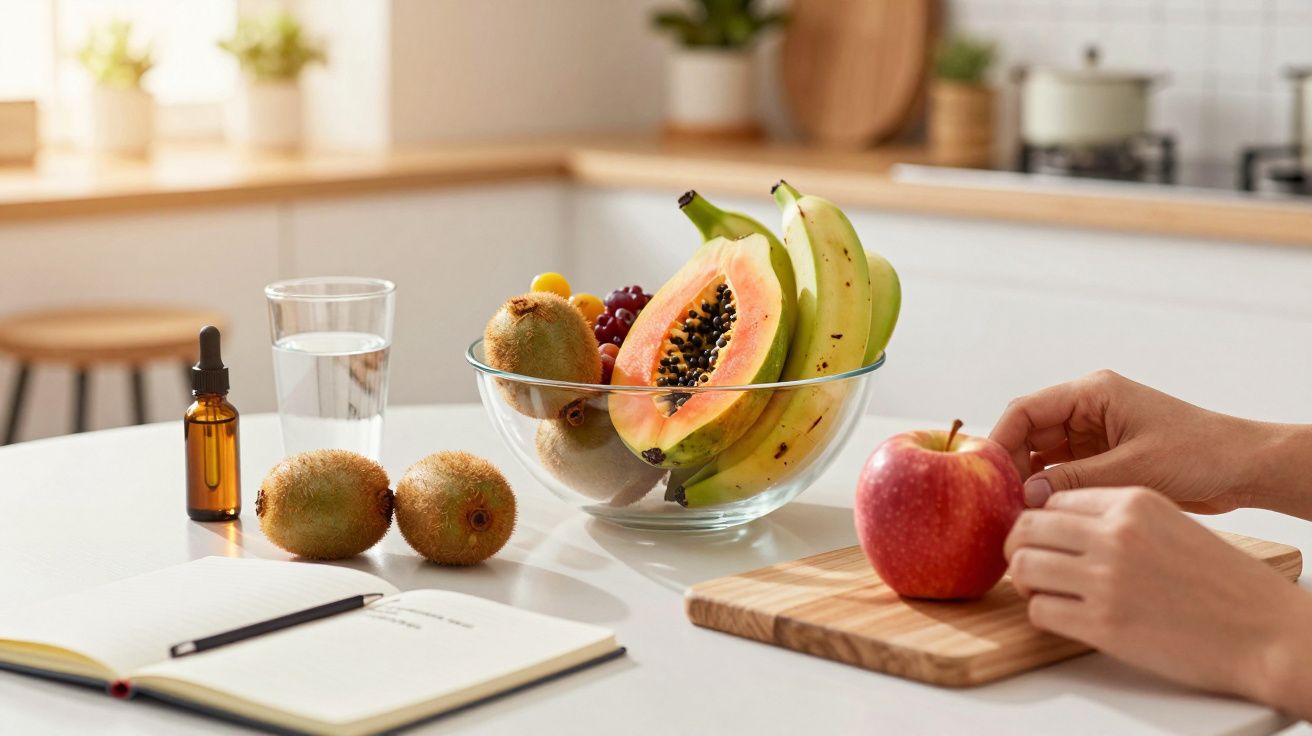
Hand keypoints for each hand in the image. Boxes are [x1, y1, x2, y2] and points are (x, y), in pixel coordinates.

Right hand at [990, 370, 1311, 516]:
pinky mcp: (1103, 458)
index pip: (1026, 410)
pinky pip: (1063, 472)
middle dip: (1011, 466)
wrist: (1245, 468)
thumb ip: (1076, 480)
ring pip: (1042, 455)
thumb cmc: (1199, 455)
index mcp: (1092, 394)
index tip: (985, 475)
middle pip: (1029, 433)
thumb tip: (1026, 497)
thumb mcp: (1133, 468)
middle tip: (998, 502)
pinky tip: (1042, 515)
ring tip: (1016, 513)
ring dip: (1030, 482)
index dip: (999, 441)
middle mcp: (1087, 409)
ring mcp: (1094, 434)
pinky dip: (1051, 491)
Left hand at [1006, 487, 1311, 717]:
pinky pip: (1040, 611)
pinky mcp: (1103, 624)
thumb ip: (1118, 518)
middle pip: (1028, 527)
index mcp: (1133, 502)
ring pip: (1024, 567)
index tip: (1041, 535)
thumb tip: (1062, 524)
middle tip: (1026, 561)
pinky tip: (1061, 615)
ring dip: (1025, 580)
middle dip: (1018, 546)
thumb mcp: (1171, 523)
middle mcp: (1114, 535)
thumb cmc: (1223, 581)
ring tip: (1042, 589)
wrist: (1265, 631)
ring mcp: (1106, 579)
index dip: (1040, 518)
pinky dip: (1042, 613)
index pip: (1054, 498)